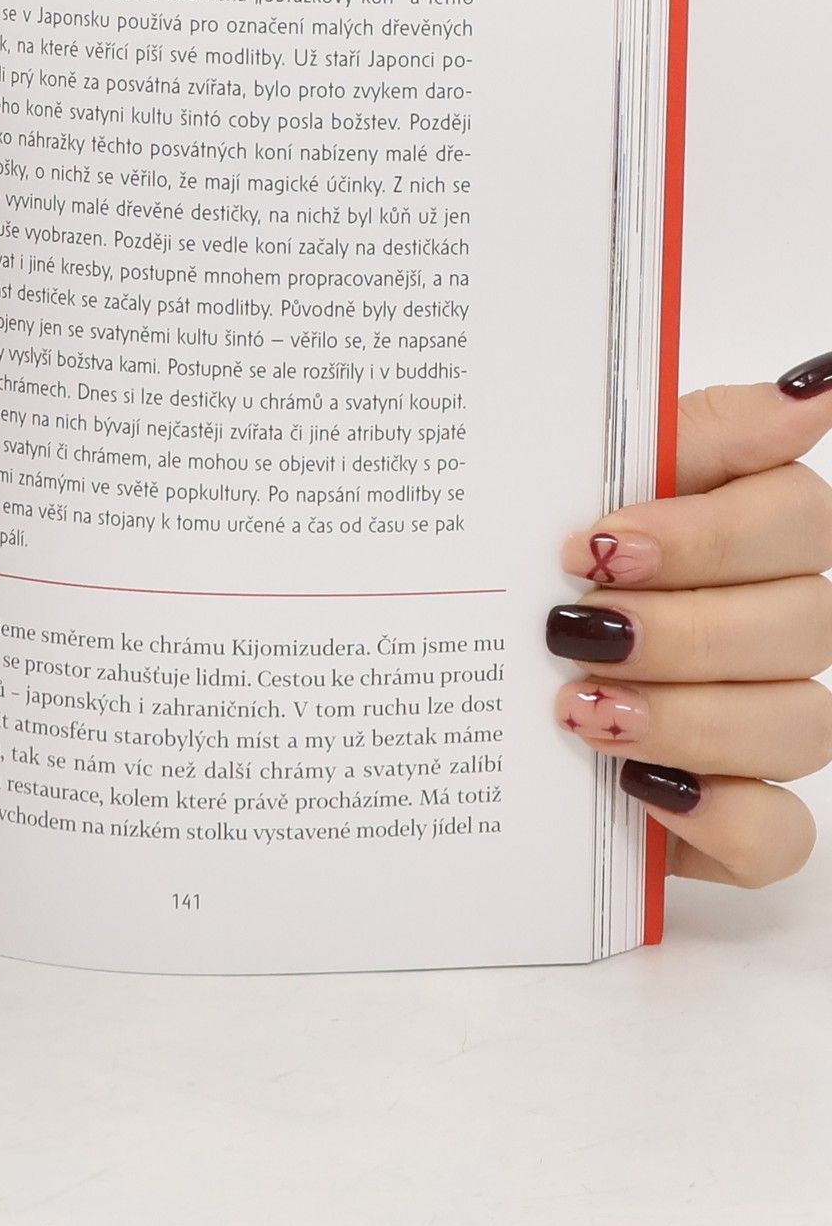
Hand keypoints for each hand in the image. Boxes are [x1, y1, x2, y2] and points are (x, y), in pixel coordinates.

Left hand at [549, 354, 831, 888]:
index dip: (710, 533)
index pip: (799, 515)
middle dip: (683, 629)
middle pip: (801, 622)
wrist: (431, 680)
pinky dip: (717, 816)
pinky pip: (779, 835)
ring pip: (799, 725)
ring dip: (690, 718)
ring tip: (580, 709)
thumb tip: (807, 390)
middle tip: (571, 628)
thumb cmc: (516, 564)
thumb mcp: (562, 481)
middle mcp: (769, 624)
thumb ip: (683, 435)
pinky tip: (641, 793)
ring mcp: (760, 724)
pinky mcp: (731, 819)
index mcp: (741, 532)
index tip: (597, 543)